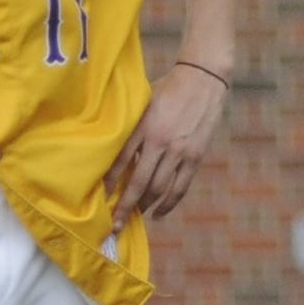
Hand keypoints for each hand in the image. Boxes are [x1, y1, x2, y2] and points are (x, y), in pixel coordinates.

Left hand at [103, 61, 229, 228]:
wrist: (203, 79)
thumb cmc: (168, 88)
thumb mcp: (143, 102)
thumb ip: (131, 125)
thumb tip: (111, 147)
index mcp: (143, 127)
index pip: (120, 162)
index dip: (109, 184)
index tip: (100, 199)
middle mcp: (160, 142)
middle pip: (138, 182)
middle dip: (125, 207)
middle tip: (114, 225)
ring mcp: (179, 151)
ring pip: (159, 189)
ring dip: (145, 206)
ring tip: (133, 217)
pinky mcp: (195, 156)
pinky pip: (181, 187)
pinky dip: (168, 204)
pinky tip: (158, 213)